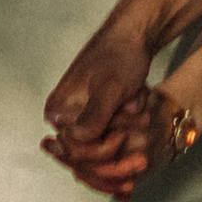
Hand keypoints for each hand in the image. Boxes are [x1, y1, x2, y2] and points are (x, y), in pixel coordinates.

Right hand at [42, 13, 162, 199]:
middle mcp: (63, 117)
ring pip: (98, 155)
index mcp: (58, 110)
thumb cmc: (120, 56)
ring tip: (143, 161)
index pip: (74, 151)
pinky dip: (123, 150)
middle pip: (84, 158)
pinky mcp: (95, 118)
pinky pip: (106, 145)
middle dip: (113, 162)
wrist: (133, 36)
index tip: (127, 149)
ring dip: (121, 154)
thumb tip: (73, 142)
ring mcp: (78, 119)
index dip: (101, 157)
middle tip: (142, 165)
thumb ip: (92, 118)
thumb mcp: (109, 88)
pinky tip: (139, 164)